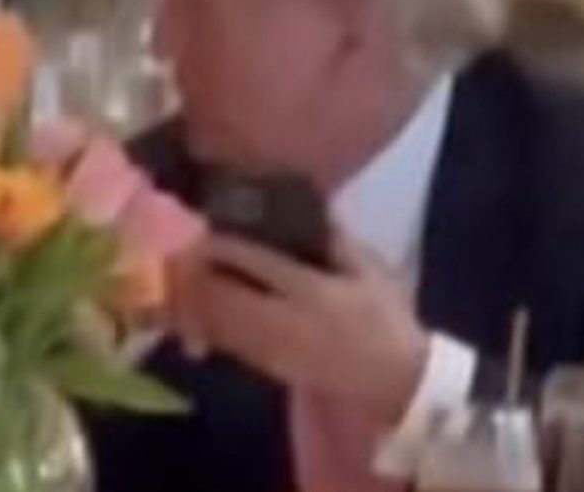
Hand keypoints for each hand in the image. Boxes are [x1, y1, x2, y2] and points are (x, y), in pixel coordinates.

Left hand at [166, 232, 428, 421]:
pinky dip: (208, 320)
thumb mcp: (370, 272)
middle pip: (220, 293)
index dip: (222, 243)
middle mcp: (281, 319)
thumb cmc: (385, 319)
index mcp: (310, 290)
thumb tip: (311, 204)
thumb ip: (338, 240)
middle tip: (190, 249)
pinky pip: (225, 340)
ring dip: (196, 297)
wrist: (393, 379)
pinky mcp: (266, 366)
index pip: (254, 262)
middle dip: (198, 271)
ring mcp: (269, 347)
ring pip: (215, 320)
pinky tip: (207, 303)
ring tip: (190, 272)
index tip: (207, 225)